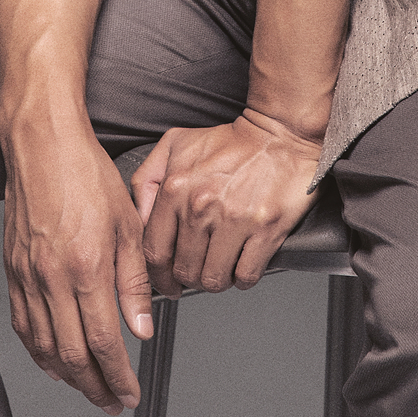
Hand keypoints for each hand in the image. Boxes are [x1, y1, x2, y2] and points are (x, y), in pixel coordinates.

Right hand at [1, 118, 154, 414]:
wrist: (43, 143)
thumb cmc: (85, 173)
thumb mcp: (128, 223)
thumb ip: (135, 281)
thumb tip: (141, 327)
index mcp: (86, 266)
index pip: (102, 342)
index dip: (118, 376)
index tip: (130, 393)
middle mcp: (52, 277)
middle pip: (71, 355)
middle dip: (94, 388)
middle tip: (113, 402)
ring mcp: (27, 276)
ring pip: (43, 347)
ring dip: (67, 377)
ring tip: (88, 388)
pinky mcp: (11, 270)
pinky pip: (23, 325)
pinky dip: (38, 352)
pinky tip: (52, 360)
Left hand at [131, 109, 321, 295]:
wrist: (279, 134)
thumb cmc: (229, 142)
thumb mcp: (174, 145)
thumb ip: (146, 180)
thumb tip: (139, 219)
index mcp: (175, 187)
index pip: (155, 252)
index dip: (158, 276)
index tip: (166, 282)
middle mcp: (201, 205)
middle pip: (184, 270)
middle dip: (189, 279)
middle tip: (197, 272)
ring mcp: (235, 219)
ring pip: (213, 279)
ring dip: (215, 281)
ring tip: (220, 268)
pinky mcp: (265, 229)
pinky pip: (246, 275)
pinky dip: (242, 279)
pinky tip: (241, 264)